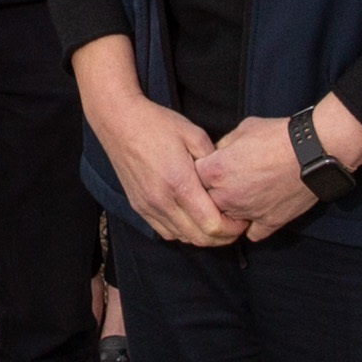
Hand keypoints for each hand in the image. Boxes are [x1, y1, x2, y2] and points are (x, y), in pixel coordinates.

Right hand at [83, 72, 243, 249]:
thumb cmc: (157, 125)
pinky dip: (184, 232)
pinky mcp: (139, 207)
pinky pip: (166, 232)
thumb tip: (228, 179)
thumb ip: (214, 160)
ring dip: (203, 236)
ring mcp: (149, 206)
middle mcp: (162, 201)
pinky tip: (193, 219)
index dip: (232, 228)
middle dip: (222, 237)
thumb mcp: (194, 135)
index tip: (242, 218)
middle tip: (235, 225)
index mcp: (180, 183)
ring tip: (216, 222)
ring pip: (183, 238)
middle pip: (199, 238)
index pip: (212, 225)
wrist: (119, 122)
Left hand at [194, 111, 318, 241]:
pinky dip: (252, 225)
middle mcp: (226, 196)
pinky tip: (257, 211)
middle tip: (227, 180)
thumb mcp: (243, 129)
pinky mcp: (269, 223)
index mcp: (215, 171)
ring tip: (244, 193)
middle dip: (212, 192)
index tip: (209, 166)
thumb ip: (224, 145)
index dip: (200, 171)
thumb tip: (218, 153)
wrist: (313, 152)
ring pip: (226, 219)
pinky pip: (252, 233)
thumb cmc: (278, 136)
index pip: (191, 177)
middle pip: (206, 201)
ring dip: (230, 210)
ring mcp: (247, 212)